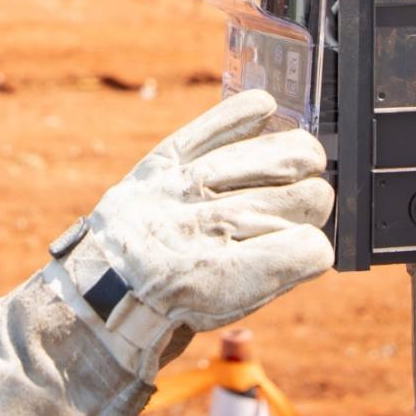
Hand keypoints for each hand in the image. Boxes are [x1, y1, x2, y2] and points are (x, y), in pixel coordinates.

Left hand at [50, 89, 334, 377]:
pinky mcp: (162, 163)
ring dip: (299, 156)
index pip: (302, 251)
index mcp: (217, 280)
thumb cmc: (172, 303)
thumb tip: (314, 235)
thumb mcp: (222, 309)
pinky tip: (267, 106)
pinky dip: (240, 114)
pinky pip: (208, 128)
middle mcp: (200, 229)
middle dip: (314, 203)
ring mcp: (179, 189)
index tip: (312, 252)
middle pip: (295, 200)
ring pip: (264, 158)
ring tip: (308, 160)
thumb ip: (270, 273)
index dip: (316, 250)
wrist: (99, 288)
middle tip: (308, 206)